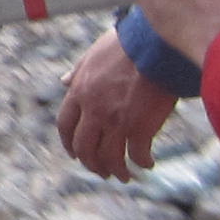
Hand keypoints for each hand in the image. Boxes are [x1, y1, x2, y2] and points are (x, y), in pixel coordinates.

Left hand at [57, 31, 179, 179]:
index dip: (69, 143)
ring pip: (108, 157)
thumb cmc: (129, 43)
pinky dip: (142, 162)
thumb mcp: (94, 54)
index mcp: (80, 92)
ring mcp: (115, 121)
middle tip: (101, 171)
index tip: (75, 153)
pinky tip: (148, 164)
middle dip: (91, 163)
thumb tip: (63, 81)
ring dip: (115, 171)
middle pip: (85, 147)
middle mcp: (94, 110)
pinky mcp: (139, 127)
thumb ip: (78, 71)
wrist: (155, 43)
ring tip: (125, 176)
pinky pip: (137, 154)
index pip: (65, 125)